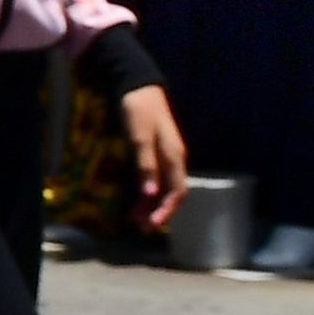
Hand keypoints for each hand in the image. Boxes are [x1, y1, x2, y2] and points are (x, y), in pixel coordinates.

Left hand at [119, 82, 190, 230]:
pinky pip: (155, 179)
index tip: (155, 225)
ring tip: (136, 220)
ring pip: (162, 188)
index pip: (177, 191)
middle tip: (142, 228)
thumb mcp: (140, 138)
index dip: (167, 210)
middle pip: (171, 193)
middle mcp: (173, 160)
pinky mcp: (155, 154)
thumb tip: (150, 194)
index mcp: (174, 156)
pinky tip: (137, 203)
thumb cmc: (139, 110)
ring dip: (151, 205)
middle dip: (158, 212)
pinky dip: (147, 193)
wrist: (137, 87)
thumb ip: (145, 165)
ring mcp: (165, 158)